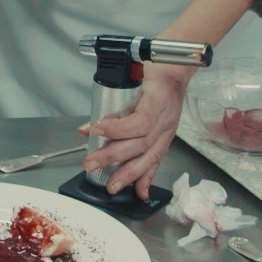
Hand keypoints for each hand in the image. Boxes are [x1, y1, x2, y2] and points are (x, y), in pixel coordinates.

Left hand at [84, 63, 192, 197]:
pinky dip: (147, 178)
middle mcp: (166, 119)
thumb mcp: (131, 76)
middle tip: (91, 164)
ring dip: (129, 174)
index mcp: (158, 100)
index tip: (96, 130)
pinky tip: (140, 192)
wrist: (177, 71)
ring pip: (150, 156)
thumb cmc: (153, 69)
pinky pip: (157, 160)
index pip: (141, 121)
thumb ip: (110, 103)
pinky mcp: (166, 139)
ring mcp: (168, 131)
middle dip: (114, 157)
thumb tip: (85, 129)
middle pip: (141, 144)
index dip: (118, 128)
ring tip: (112, 186)